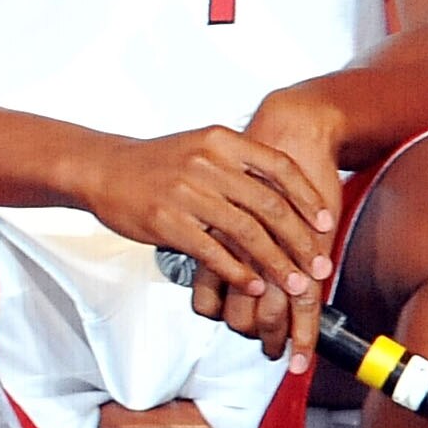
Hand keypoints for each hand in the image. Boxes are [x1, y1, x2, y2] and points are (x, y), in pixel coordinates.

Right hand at [78, 108, 340, 369]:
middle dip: (300, 241)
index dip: (308, 198)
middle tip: (320, 266)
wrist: (101, 168)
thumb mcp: (200, 147)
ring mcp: (186, 193)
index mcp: (221, 141)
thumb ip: (238, 163)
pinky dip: (237, 272)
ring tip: (295, 285)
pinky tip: (252, 285)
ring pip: (246, 233)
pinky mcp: (167, 222)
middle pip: (269, 206)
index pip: (280, 168)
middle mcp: (206, 163)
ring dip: (276, 263)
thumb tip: (285, 189)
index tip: (326, 223)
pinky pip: (212, 252)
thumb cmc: (154, 162)